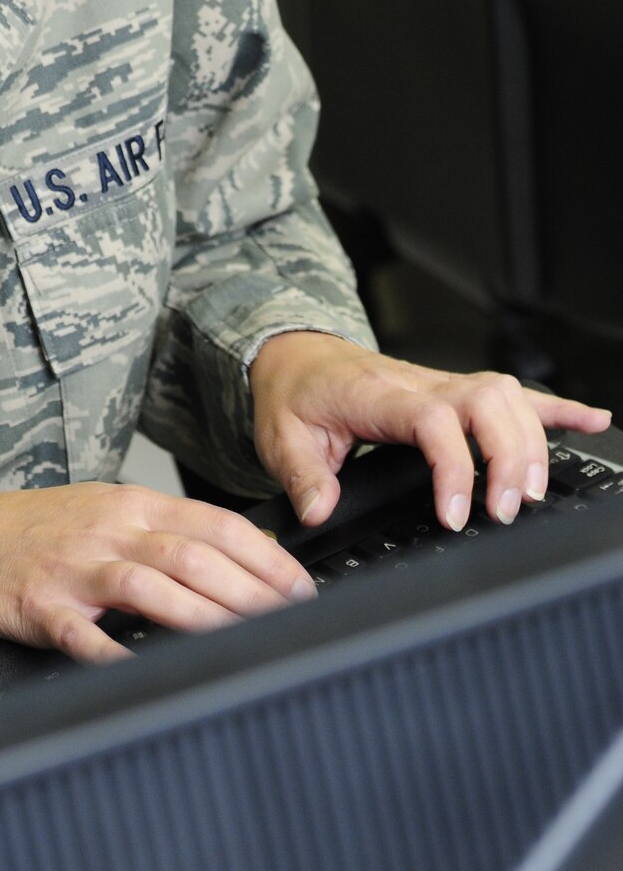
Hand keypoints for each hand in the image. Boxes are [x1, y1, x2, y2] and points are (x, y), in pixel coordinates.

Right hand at [0, 481, 316, 662]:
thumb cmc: (36, 531)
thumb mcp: (104, 513)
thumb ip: (164, 533)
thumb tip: (240, 562)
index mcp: (130, 505)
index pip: (214, 524)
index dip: (265, 558)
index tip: (302, 590)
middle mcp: (108, 530)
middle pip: (192, 556)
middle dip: (250, 592)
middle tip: (291, 623)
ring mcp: (73, 568)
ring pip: (148, 586)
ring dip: (202, 617)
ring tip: (244, 643)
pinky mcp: (39, 605)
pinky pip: (83, 634)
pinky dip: (116, 652)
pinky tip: (144, 669)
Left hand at [249, 332, 611, 530]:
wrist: (294, 354)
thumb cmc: (294, 392)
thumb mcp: (279, 436)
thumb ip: (302, 475)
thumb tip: (319, 511)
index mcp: (378, 395)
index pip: (433, 422)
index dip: (453, 469)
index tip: (455, 516)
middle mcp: (419, 384)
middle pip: (486, 403)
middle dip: (508, 457)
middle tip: (505, 510)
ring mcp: (442, 384)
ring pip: (507, 396)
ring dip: (530, 442)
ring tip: (530, 492)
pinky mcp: (455, 390)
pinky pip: (515, 393)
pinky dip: (557, 408)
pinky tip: (590, 423)